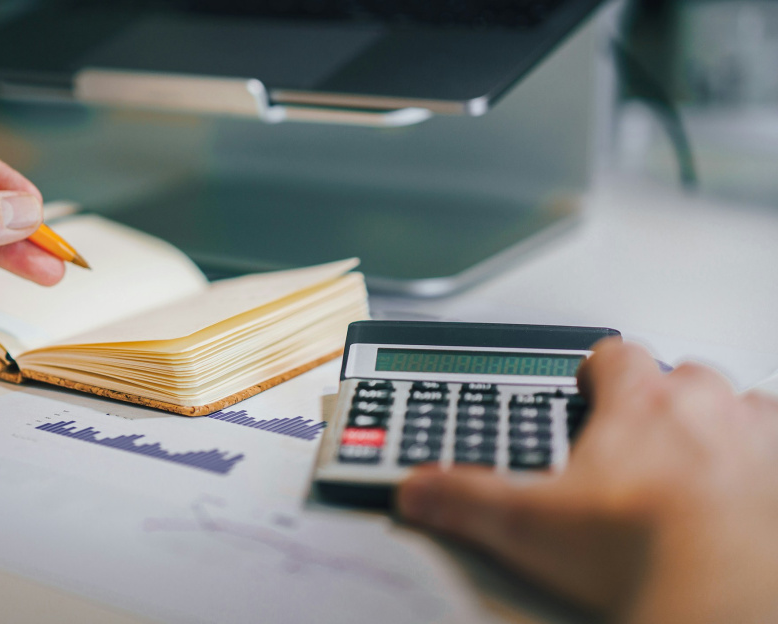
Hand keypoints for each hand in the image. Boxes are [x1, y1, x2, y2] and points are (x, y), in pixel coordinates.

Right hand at [397, 339, 777, 622]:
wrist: (725, 594)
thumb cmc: (641, 553)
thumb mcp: (528, 526)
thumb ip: (465, 498)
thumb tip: (418, 489)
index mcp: (639, 403)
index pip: (613, 354)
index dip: (596, 370)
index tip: (588, 390)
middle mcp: (706, 405)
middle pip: (681, 376)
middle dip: (661, 402)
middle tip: (639, 444)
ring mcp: (759, 437)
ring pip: (742, 405)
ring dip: (721, 424)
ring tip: (699, 465)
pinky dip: (765, 459)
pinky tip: (746, 490)